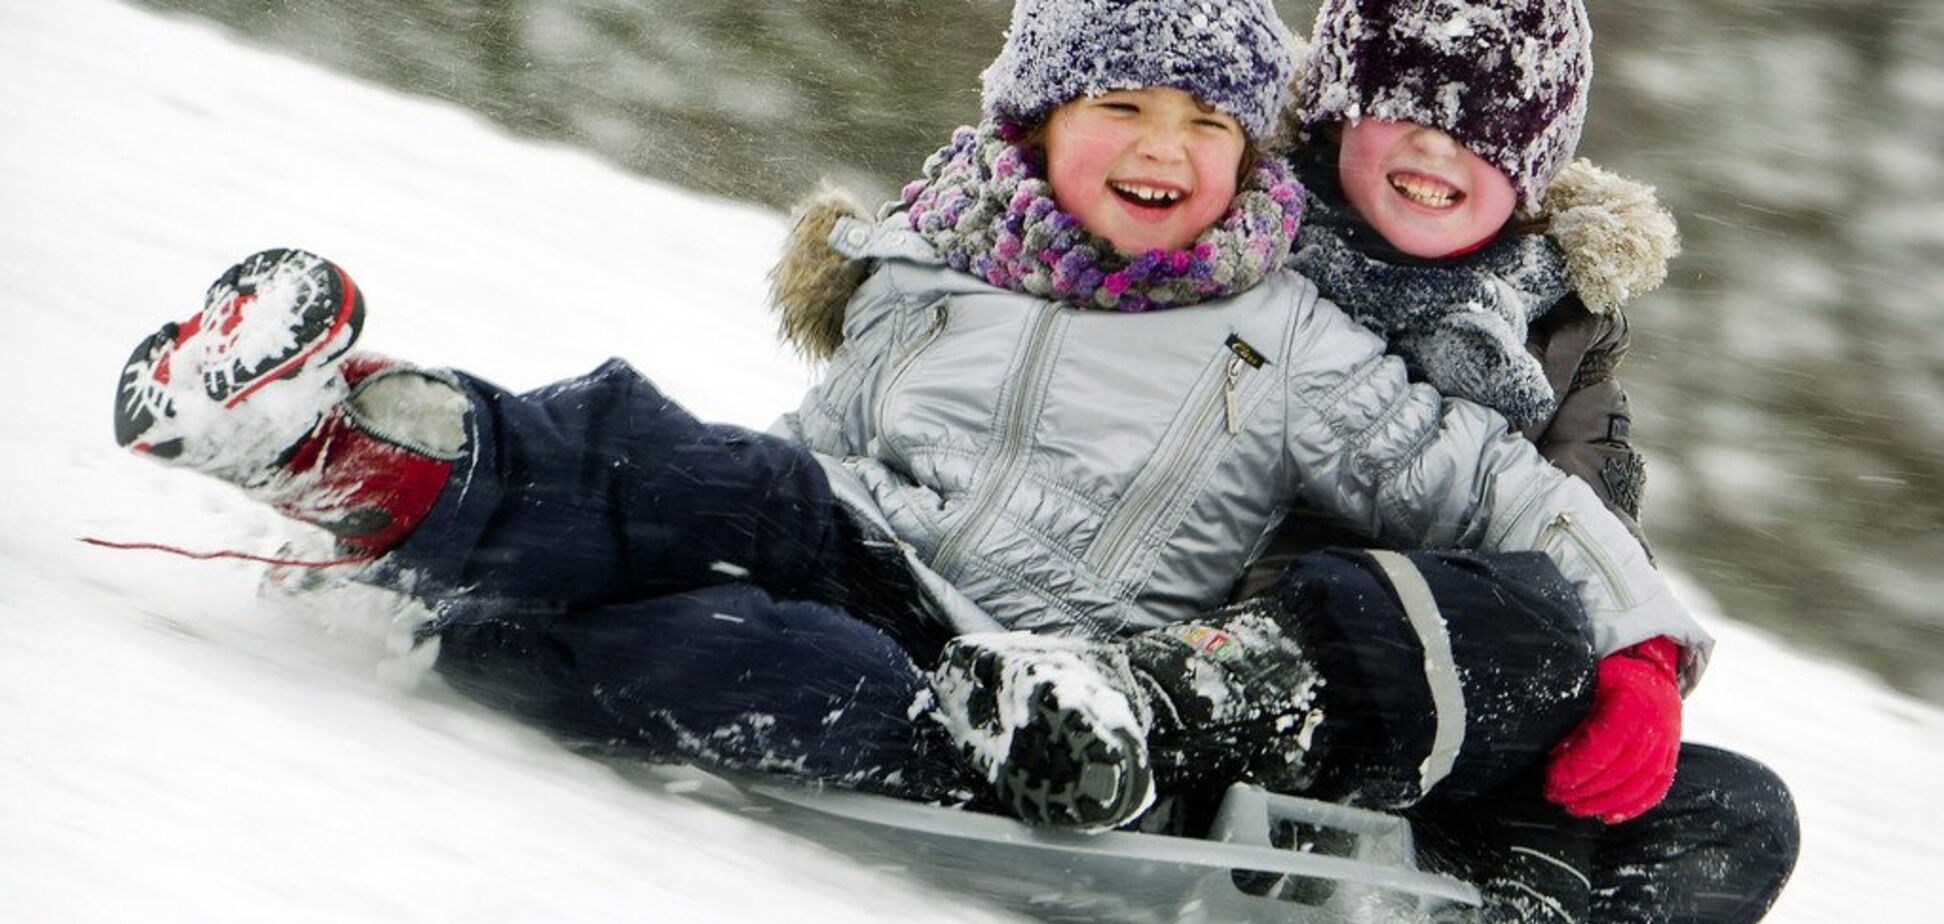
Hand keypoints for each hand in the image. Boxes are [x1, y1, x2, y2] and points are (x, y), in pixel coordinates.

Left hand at [1543, 636, 1682, 823]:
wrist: (1650, 668)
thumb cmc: (1611, 675)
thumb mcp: (1588, 683)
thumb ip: (1576, 717)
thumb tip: (1556, 753)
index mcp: (1633, 704)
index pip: (1605, 746)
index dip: (1577, 768)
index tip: (1552, 780)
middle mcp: (1656, 725)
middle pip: (1621, 771)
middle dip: (1585, 791)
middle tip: (1555, 797)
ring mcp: (1668, 742)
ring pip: (1639, 784)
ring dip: (1604, 803)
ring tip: (1575, 809)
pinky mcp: (1671, 755)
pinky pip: (1657, 787)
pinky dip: (1633, 806)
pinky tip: (1608, 816)